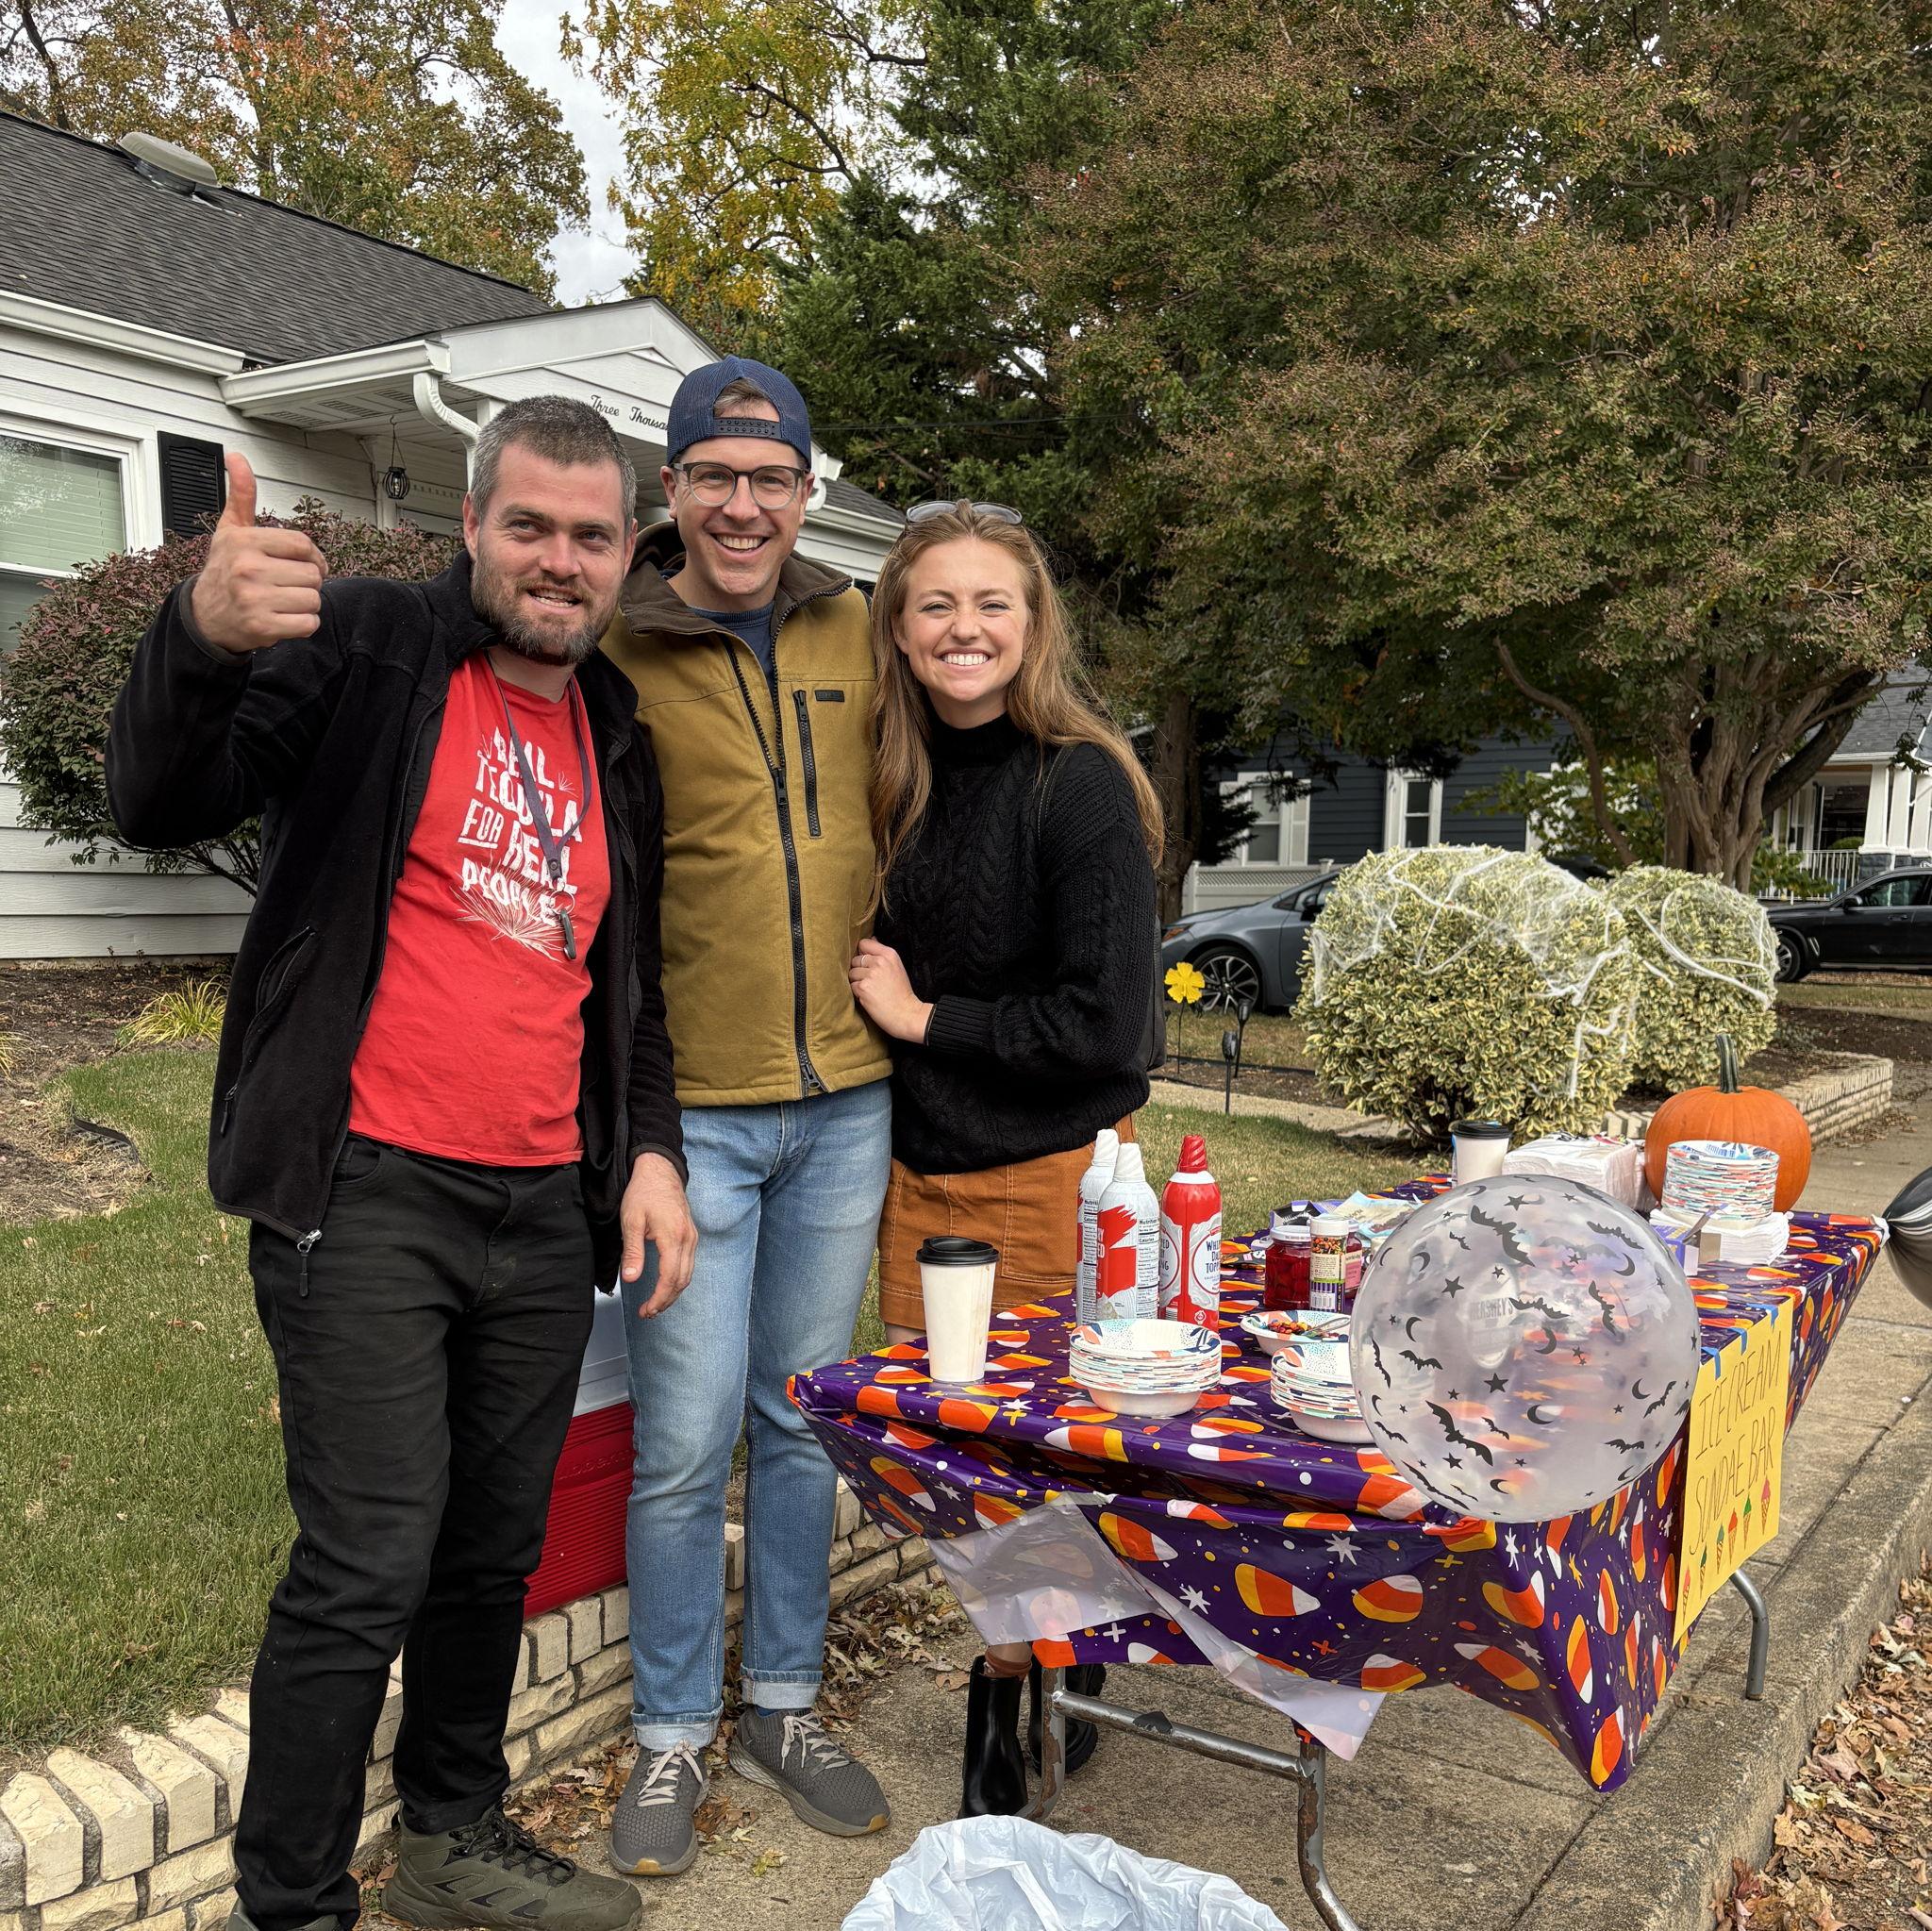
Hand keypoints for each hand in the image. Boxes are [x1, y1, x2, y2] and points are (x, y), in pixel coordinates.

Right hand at [188, 453, 329, 652]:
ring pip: (313, 599)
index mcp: (244, 541)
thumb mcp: (230, 530)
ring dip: (305, 604)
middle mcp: (247, 568)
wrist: (205, 617)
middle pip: (313, 574)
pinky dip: (303, 624)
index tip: (308, 563)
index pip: (303, 545)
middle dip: (306, 582)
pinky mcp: (262, 627)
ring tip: (282, 601)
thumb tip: (236, 457)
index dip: (314, 556)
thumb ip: (241, 496)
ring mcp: (254, 599)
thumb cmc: (224, 571)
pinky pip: (309, 624)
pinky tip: (283, 618)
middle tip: (285, 585)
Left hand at [622, 1151, 697, 1315]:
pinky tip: (666, 1285)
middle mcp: (687, 1239)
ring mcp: (692, 1237)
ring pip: (688, 1275)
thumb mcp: (631, 1221)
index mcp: (673, 1236)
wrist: (659, 1171)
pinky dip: (678, 1280)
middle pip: (682, 1281)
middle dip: (666, 1301)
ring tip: (656, 1304)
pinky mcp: (691, 1235)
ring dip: (673, 1293)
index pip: (670, 1278)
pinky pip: (689, 1264)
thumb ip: (633, 1252)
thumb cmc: (644, 1192)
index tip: (646, 1310)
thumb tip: (631, 1279)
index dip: (658, 1298)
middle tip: (648, 1312)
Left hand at [848, 937, 933, 1043]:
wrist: (907, 1013)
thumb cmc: (902, 992)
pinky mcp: (863, 988)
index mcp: (889, 954)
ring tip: (870, 990)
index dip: (862, 953)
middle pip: (855, 959)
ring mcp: (870, 975)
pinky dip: (857, 993)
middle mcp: (879, 962)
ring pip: (851, 973)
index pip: (864, 943)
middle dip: (859, 970)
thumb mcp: (897, 967)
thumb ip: (882, 954)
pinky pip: (851, 986)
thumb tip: (870, 940)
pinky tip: (869, 997)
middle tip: (871, 981)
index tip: (868, 964)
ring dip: (857, 982)